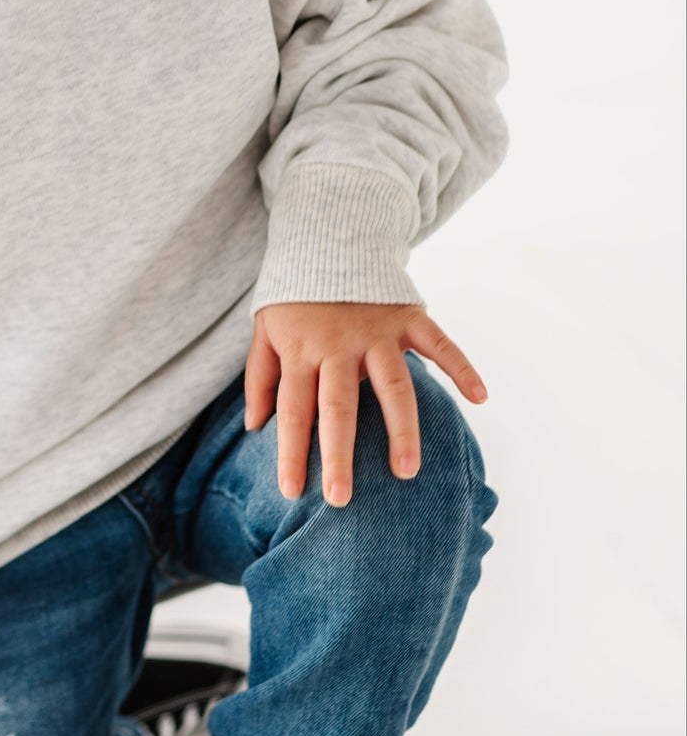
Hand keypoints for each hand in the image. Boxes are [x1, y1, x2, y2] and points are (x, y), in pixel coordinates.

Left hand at [244, 302, 487, 507]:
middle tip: (340, 499)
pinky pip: (439, 344)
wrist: (328, 236)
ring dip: (401, 429)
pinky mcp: (407, 316)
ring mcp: (376, 331)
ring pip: (391, 386)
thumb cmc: (294, 296)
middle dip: (338, 454)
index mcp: (300, 350)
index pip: (292, 409)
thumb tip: (254, 427)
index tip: (291, 491)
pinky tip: (480, 397)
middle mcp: (338, 345)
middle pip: (338, 407)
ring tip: (406, 471)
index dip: (290, 451)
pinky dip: (461, 367)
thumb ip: (259, 377)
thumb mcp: (264, 329)